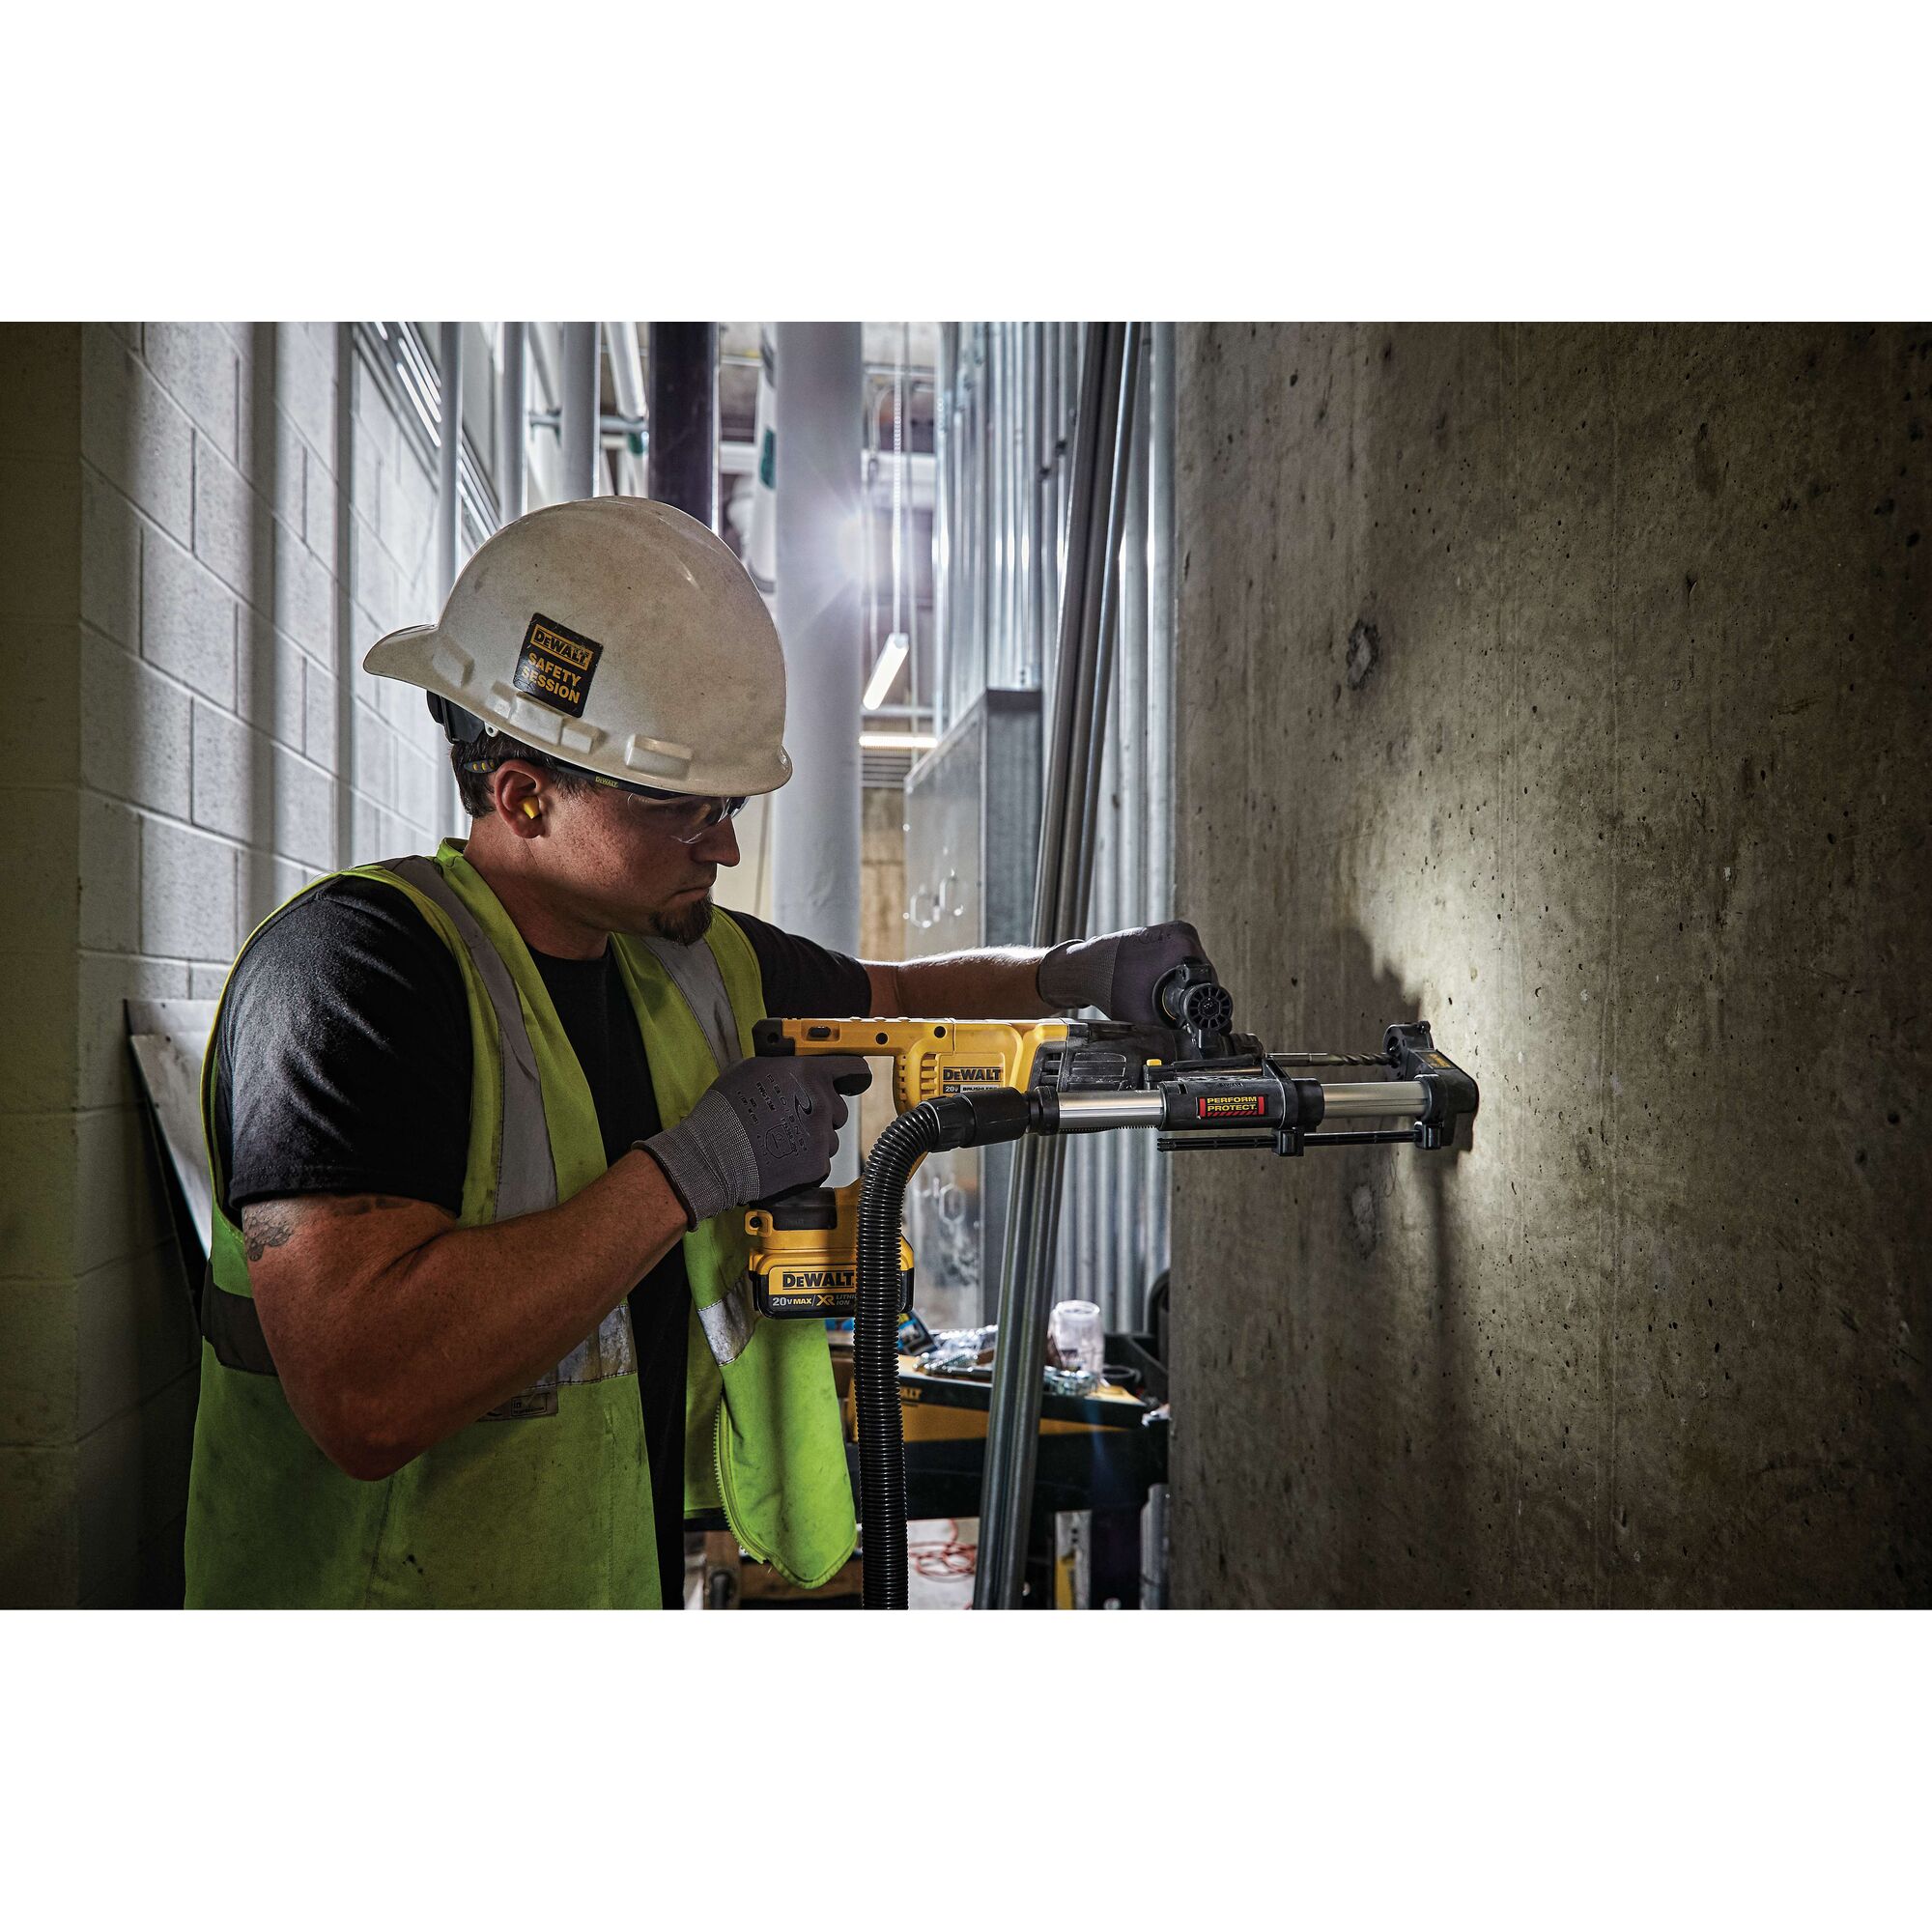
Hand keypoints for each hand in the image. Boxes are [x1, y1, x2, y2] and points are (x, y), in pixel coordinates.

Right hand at [639, 1055, 871, 1226]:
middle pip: (838, 1108)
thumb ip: (785, 1066)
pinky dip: (805, 1162)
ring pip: (829, 1137)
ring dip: (812, 1139)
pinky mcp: (817, 1164)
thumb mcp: (751, 1069)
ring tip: (780, 1141)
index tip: (854, 1079)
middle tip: (792, 1119)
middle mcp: (820, 1102)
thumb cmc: (724, 1111)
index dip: (853, 1074)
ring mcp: (820, 1135)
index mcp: (808, 1073)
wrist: (712, 1155)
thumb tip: (796, 1066)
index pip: (852, 1067)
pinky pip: (820, 1161)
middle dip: (820, 1113)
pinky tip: (781, 1159)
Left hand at [1036, 920, 1214, 1025]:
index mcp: (1183, 945)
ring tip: (1166, 997)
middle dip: (1194, 996)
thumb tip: (1190, 1048)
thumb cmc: (1107, 984)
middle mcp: (1182, 932)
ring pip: (1193, 967)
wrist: (1085, 968)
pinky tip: (1161, 985)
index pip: (1209, 981)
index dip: (1204, 1006)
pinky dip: (1175, 974)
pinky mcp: (1164, 934)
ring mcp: (1174, 930)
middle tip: (1181, 1014)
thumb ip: (1169, 1033)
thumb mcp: (1143, 1016)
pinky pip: (1181, 959)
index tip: (1199, 1020)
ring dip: (1185, 985)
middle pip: (1203, 973)